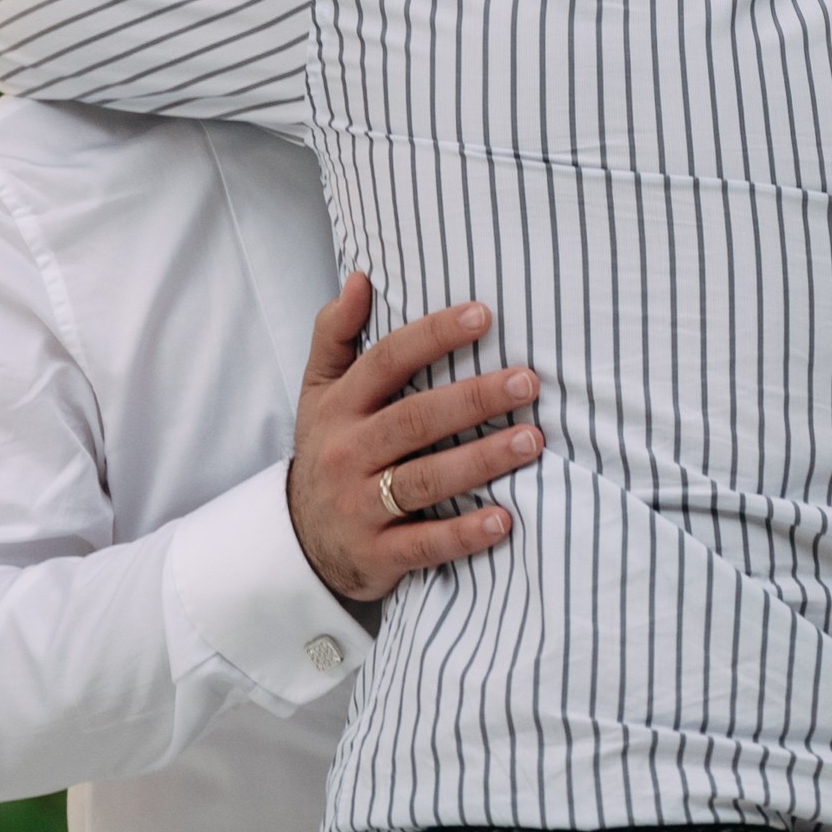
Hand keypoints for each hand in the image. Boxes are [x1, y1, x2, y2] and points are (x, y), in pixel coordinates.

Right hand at [289, 275, 541, 606]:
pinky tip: (504, 520)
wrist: (300, 542)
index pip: (386, 362)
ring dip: (480, 460)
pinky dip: (464, 534)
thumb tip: (360, 278)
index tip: (484, 315)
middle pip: (413, 419)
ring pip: (425, 479)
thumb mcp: (319, 392)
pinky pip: (425, 543)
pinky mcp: (377, 554)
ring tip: (531, 440)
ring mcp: (361, 505)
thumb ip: (335, 334)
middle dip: (473, 399)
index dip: (433, 336)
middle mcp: (347, 453)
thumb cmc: (327, 451)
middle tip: (527, 381)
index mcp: (340, 407)